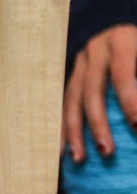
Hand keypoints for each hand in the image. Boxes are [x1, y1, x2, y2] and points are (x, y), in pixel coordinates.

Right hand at [63, 24, 136, 162]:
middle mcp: (96, 49)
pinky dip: (65, 128)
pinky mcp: (73, 75)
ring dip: (75, 132)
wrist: (129, 34)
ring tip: (79, 159)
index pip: (123, 75)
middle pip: (92, 91)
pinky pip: (65, 105)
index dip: (129, 102)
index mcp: (122, 41)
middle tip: (106, 151)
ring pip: (73, 100)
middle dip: (98, 124)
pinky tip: (64, 151)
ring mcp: (81, 62)